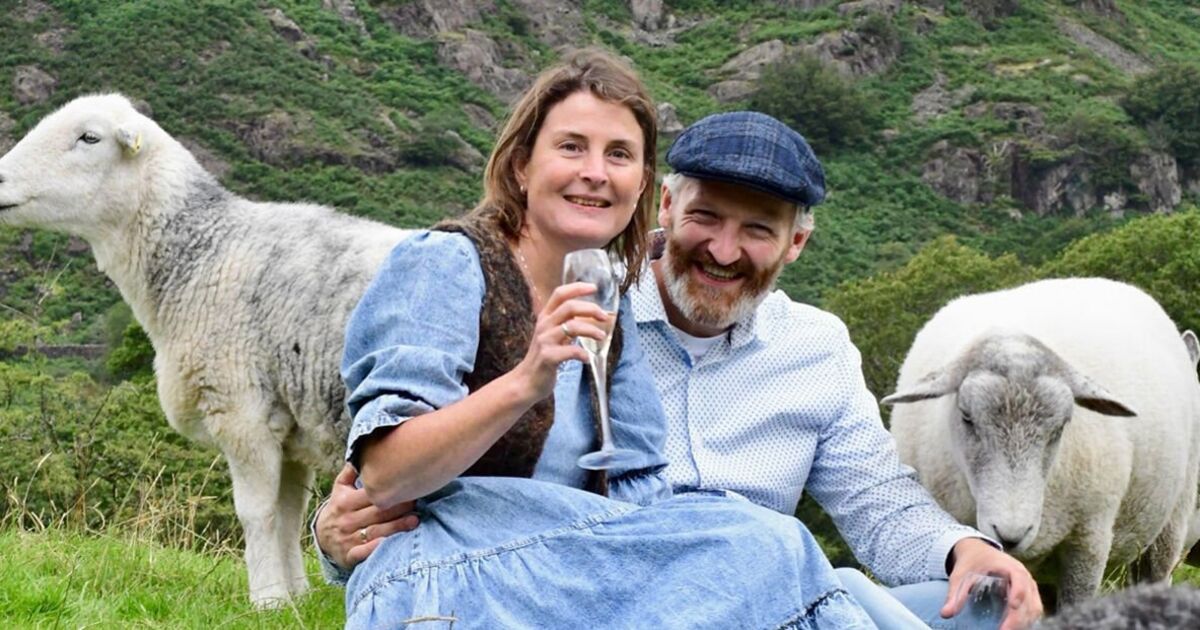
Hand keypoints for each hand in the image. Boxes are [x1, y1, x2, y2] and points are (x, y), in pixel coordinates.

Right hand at [316, 464, 418, 569]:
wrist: (321, 539)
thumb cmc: (339, 509)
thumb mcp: (339, 489)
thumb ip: (350, 472)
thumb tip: (361, 450)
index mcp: (345, 502)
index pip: (371, 495)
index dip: (390, 490)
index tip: (408, 485)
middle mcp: (347, 520)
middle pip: (377, 512)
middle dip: (398, 507)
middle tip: (418, 501)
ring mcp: (348, 539)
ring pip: (376, 531)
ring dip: (397, 526)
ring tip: (415, 520)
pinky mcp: (350, 555)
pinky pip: (366, 552)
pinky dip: (380, 548)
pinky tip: (396, 543)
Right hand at [515, 281, 611, 398]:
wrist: (526, 382)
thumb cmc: (543, 357)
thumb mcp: (550, 335)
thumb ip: (564, 323)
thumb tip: (588, 314)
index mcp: (545, 317)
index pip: (560, 294)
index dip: (577, 288)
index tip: (594, 287)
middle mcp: (544, 325)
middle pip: (569, 307)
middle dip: (591, 309)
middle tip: (604, 316)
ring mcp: (545, 341)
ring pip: (573, 326)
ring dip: (591, 330)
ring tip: (601, 337)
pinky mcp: (548, 357)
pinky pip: (571, 351)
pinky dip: (583, 354)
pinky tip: (587, 359)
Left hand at [942, 538, 1041, 629]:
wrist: (979, 552)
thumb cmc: (971, 562)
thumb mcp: (961, 575)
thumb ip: (955, 594)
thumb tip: (945, 614)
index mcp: (1009, 566)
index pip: (1019, 578)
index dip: (1018, 592)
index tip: (1013, 606)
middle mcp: (1024, 576)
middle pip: (1028, 598)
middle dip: (1018, 618)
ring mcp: (1029, 586)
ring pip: (1034, 607)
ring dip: (1024, 622)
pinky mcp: (1029, 595)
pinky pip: (1034, 609)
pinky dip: (1026, 620)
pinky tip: (1012, 628)